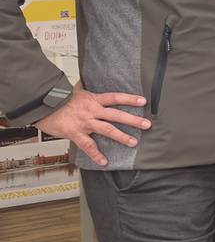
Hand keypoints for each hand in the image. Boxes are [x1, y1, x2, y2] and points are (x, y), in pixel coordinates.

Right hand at [34, 87, 151, 166]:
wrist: (41, 107)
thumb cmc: (58, 100)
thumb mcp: (74, 91)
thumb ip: (84, 88)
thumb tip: (87, 80)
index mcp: (93, 99)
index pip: (115, 98)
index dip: (130, 99)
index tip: (143, 101)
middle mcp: (91, 111)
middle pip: (116, 115)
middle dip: (133, 120)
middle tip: (147, 124)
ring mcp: (84, 123)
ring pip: (107, 130)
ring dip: (121, 137)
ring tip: (133, 142)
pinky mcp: (76, 133)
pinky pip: (88, 146)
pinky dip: (96, 155)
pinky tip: (104, 161)